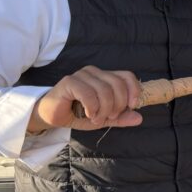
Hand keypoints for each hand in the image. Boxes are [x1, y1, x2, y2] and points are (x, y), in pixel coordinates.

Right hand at [27, 66, 142, 132]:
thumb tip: (139, 118)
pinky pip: (88, 94)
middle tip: (109, 117)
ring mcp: (82, 75)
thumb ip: (121, 117)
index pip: (127, 76)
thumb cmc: (79, 113)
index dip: (134, 90)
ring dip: (104, 110)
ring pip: (105, 90)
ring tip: (96, 119)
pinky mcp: (70, 81)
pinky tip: (88, 114)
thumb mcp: (104, 118)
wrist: (53, 116)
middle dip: (118, 105)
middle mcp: (95, 72)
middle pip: (118, 84)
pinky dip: (92, 108)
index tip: (132, 106)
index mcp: (105, 77)